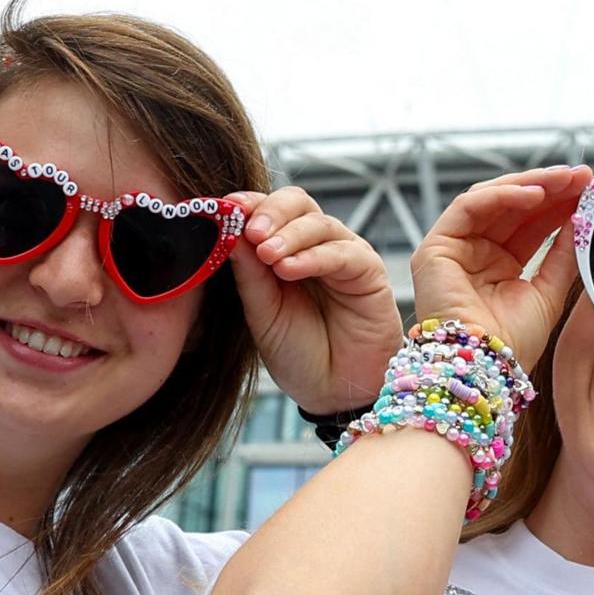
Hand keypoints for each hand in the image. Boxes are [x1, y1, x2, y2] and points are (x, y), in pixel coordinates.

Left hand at [229, 188, 405, 415]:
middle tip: (250, 231)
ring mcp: (344, 255)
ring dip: (290, 234)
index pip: (268, 211)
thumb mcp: (261, 312)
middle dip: (271, 211)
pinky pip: (343, 253)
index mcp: (286, 250)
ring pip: (320, 223)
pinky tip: (290, 269)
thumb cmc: (298, 353)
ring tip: (267, 254)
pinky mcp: (369, 272)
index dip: (248, 204)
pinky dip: (314, 256)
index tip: (224, 208)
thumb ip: (249, 273)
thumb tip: (228, 230)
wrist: (332, 392)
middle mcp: (316, 245)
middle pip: (297, 202)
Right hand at [409, 164, 588, 363]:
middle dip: (550, 188)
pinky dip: (501, 195)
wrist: (486, 371)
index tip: (590, 188)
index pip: (531, 223)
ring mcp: (454, 248)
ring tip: (564, 179)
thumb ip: (563, 254)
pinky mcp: (435, 247)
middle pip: (514, 208)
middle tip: (582, 175)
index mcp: (501, 265)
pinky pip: (468, 207)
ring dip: (530, 185)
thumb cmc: (514, 343)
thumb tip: (581, 218)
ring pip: (491, 199)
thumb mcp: (550, 292)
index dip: (560, 203)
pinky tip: (534, 194)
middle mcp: (476, 252)